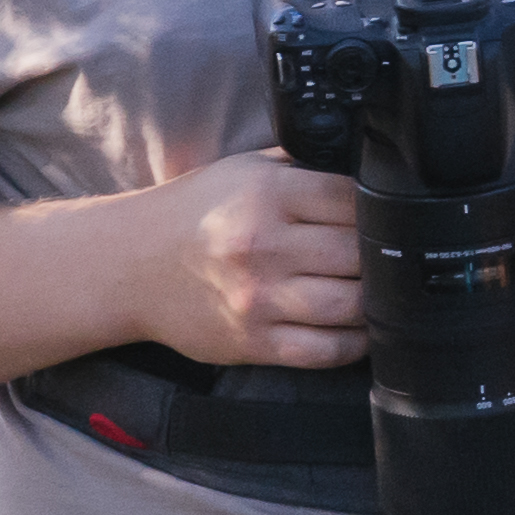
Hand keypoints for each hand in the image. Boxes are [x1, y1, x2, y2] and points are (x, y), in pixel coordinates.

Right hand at [115, 149, 369, 370]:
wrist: (126, 265)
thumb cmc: (194, 214)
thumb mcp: (246, 169)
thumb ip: (305, 165)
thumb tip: (370, 163)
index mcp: (266, 195)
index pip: (356, 199)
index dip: (381, 209)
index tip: (388, 217)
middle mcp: (262, 246)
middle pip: (361, 254)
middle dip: (382, 256)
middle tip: (388, 257)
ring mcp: (258, 299)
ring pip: (352, 305)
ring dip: (376, 301)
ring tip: (380, 292)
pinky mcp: (252, 342)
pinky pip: (325, 350)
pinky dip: (355, 343)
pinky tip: (361, 328)